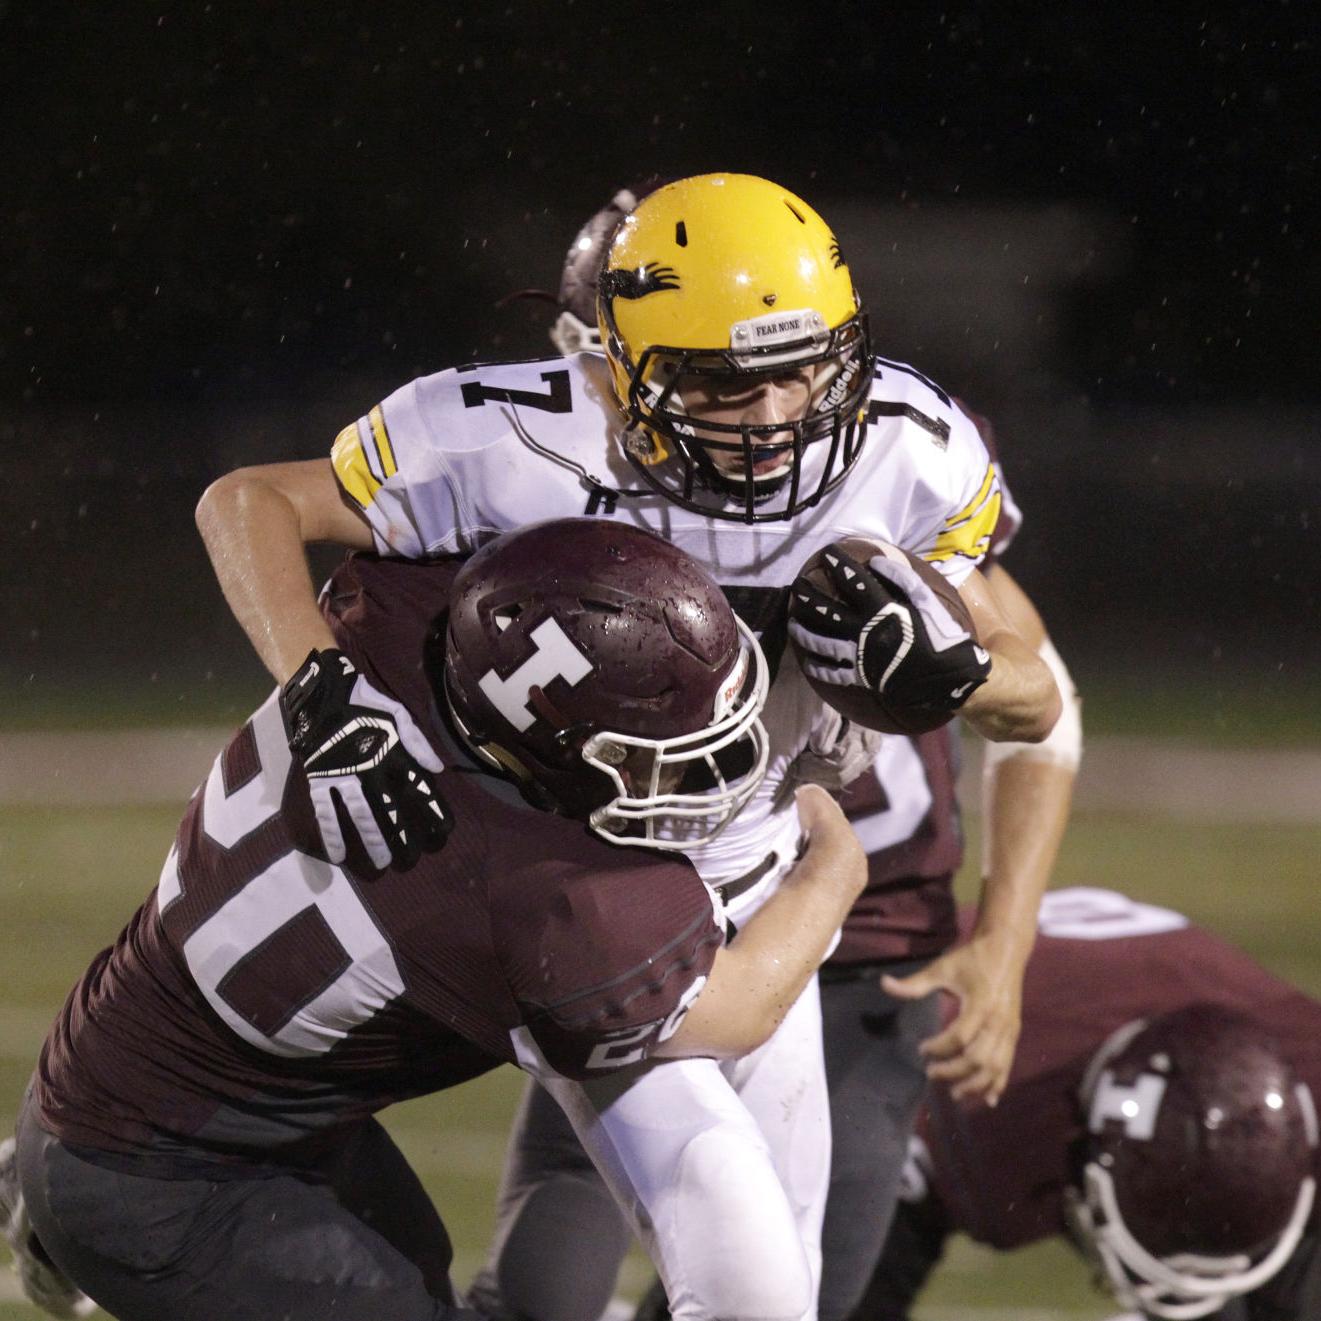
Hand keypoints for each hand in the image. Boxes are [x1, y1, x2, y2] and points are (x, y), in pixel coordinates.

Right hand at [280, 649, 451, 870]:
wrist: (324, 693)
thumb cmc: (366, 705)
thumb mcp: (399, 715)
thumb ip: (418, 743)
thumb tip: (438, 771)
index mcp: (393, 754)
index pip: (418, 790)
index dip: (431, 813)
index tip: (442, 835)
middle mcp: (372, 769)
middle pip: (391, 810)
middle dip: (403, 838)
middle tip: (411, 861)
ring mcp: (344, 776)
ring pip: (361, 816)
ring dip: (372, 843)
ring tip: (382, 866)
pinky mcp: (319, 779)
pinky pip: (326, 812)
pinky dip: (332, 835)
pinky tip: (340, 858)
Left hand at [788, 543, 990, 712]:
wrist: (949, 679)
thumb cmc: (942, 636)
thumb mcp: (928, 602)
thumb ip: (903, 579)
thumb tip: (875, 562)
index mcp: (881, 611)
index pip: (854, 581)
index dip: (839, 565)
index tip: (828, 554)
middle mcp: (865, 632)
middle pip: (827, 611)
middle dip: (809, 597)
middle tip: (796, 587)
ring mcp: (860, 657)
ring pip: (822, 643)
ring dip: (804, 632)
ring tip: (792, 623)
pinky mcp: (861, 678)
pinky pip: (833, 673)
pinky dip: (818, 667)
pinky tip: (808, 661)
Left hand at [881, 938, 1023, 1105]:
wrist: (1007, 949)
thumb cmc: (972, 958)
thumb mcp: (942, 967)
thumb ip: (914, 983)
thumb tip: (883, 984)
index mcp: (981, 1004)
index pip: (959, 1037)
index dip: (939, 1047)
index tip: (921, 1049)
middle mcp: (998, 1021)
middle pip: (978, 1058)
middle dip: (954, 1072)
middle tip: (931, 1074)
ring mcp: (1010, 1029)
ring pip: (995, 1067)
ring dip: (975, 1085)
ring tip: (954, 1093)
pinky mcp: (1015, 1033)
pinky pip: (1008, 1064)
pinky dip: (999, 1084)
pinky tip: (989, 1100)